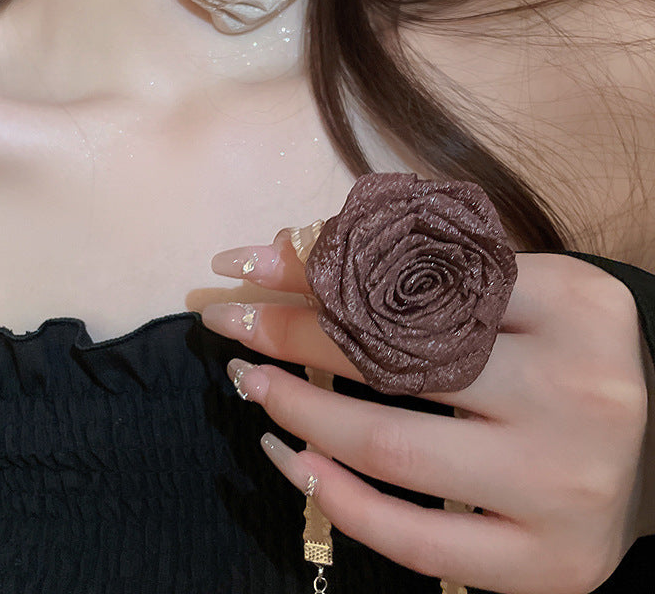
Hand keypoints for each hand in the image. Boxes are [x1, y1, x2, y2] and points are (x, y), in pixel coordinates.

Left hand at [201, 228, 648, 593]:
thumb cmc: (568, 355)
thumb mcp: (512, 291)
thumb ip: (416, 266)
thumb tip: (284, 250)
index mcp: (574, 304)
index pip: (416, 279)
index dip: (318, 274)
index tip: (249, 269)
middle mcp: (578, 391)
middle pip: (399, 356)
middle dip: (292, 334)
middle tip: (232, 324)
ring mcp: (565, 483)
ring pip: (392, 445)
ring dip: (298, 410)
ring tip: (248, 384)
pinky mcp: (550, 561)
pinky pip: (418, 540)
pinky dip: (339, 501)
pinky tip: (292, 461)